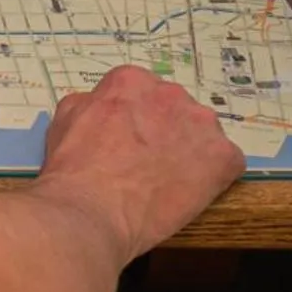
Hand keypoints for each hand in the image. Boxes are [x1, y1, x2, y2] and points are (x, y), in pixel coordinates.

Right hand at [38, 64, 245, 262]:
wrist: (90, 210)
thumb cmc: (72, 169)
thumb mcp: (65, 120)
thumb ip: (92, 105)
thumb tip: (103, 109)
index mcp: (131, 81)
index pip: (143, 93)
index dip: (136, 119)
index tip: (130, 139)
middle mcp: (170, 94)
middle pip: (175, 109)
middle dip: (165, 131)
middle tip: (147, 161)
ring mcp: (200, 124)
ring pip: (202, 134)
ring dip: (190, 151)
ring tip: (168, 181)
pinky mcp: (222, 158)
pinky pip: (226, 163)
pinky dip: (213, 177)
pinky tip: (189, 193)